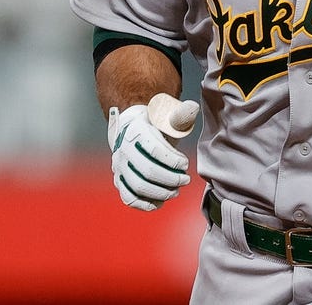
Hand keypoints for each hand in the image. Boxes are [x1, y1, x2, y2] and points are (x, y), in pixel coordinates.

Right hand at [107, 95, 198, 211]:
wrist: (132, 128)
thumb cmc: (154, 124)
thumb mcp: (166, 114)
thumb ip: (180, 113)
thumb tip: (192, 107)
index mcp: (135, 131)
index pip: (155, 149)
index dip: (174, 160)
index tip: (186, 163)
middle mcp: (123, 149)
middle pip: (147, 170)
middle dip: (171, 178)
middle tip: (185, 180)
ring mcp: (119, 166)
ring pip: (138, 186)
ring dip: (161, 192)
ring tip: (176, 191)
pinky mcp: (119, 180)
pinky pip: (129, 198)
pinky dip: (145, 204)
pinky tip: (160, 201)